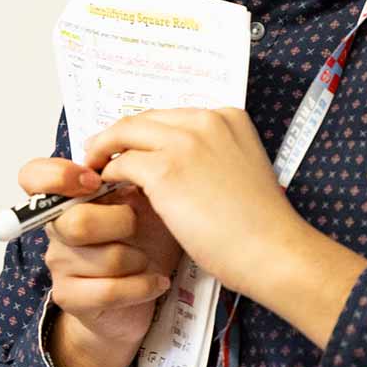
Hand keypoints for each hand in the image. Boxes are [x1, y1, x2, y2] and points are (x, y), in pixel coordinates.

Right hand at [16, 156, 183, 366]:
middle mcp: (56, 229)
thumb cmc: (144, 242)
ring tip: (147, 260)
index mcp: (68, 198)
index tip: (95, 181)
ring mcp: (59, 264)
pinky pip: (110, 290)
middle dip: (123, 223)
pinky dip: (143, 286)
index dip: (60, 176)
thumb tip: (130, 156)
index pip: (33, 176)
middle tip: (138, 227)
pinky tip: (155, 282)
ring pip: (106, 258)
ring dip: (139, 259)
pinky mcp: (69, 297)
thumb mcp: (146, 202)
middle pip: (78, 221)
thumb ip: (132, 177)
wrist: (141, 294)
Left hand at [80, 108, 307, 302]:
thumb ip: (210, 157)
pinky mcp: (165, 171)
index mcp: (228, 117)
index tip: (131, 148)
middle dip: (117, 137)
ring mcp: (185, 143)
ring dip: (104, 152)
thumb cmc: (261, 224)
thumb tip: (171, 167)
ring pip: (125, 134)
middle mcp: (206, 120)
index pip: (171, 116)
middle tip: (99, 156)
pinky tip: (107, 189)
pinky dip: (108, 175)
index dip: (146, 133)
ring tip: (93, 171)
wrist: (273, 250)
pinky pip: (120, 164)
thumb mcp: (240, 170)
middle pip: (144, 119)